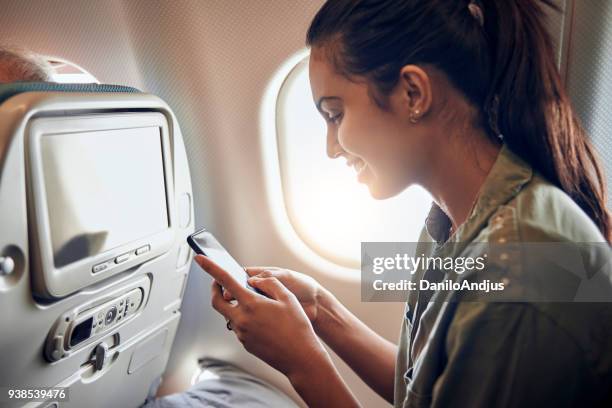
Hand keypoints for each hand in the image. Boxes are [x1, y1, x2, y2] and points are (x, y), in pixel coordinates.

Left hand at [194, 255, 327, 377]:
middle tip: (219, 283)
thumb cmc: (297, 327)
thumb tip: (254, 280)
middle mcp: (241, 320)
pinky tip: (262, 321)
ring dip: (234, 306)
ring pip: (229, 315)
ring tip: (254, 303)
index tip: (199, 258)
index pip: (225, 281)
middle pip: (216, 301)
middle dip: (214, 289)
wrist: (300, 358)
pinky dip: (244, 319)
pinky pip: (239, 327)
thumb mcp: (287, 297)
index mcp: (251, 304)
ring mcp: (242, 334)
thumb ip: (268, 283)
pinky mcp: (245, 344)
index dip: (210, 267)